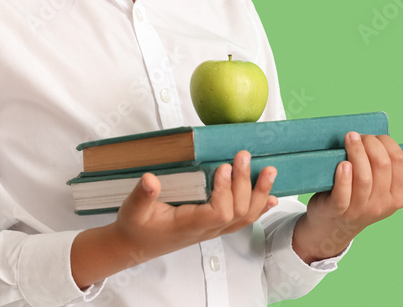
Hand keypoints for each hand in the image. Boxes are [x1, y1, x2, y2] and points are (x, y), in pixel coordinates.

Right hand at [113, 149, 278, 259]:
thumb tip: (150, 180)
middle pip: (236, 212)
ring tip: (268, 172)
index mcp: (188, 225)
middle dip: (244, 184)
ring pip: (244, 217)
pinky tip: (271, 197)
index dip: (225, 192)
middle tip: (244, 156)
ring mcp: (212, 229)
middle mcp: (206, 229)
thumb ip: (142, 195)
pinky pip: (242, 219)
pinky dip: (259, 207)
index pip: (217, 214)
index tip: (223, 167)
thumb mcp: (132, 210)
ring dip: (258, 194)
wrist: (136, 245)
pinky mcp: (214, 225)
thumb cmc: (136, 227)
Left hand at [293, 133, 402, 262]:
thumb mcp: (393, 195)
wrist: (335, 226)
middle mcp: (382, 204)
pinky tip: (342, 163)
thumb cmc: (365, 200)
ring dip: (356, 151)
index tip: (380, 137)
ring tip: (350, 137)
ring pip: (364, 176)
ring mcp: (360, 209)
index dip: (389, 144)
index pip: (400, 164)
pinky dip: (343, 177)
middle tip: (360, 135)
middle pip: (382, 166)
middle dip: (371, 143)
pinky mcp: (339, 210)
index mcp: (398, 197)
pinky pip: (343, 193)